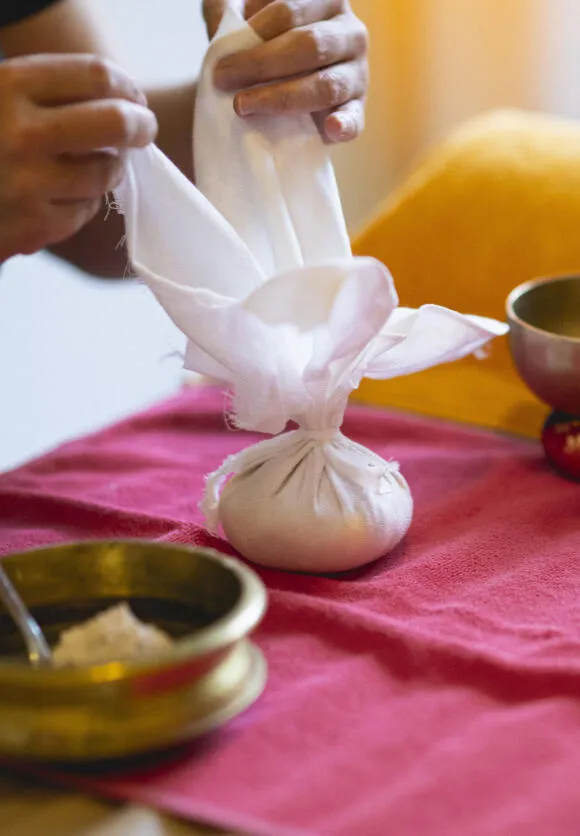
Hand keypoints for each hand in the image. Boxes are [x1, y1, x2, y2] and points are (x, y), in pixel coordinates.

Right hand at [0, 53, 156, 260]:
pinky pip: (85, 211)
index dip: (126, 86)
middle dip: (140, 126)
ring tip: (99, 164)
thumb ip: (44, 93)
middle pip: (115, 122)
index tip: (134, 97)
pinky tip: (65, 194)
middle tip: (145, 129)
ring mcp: (28, 183)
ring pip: (105, 173)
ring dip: (110, 169)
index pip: (95, 76)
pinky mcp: (35, 226)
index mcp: (8, 86)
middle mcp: (19, 133)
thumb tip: (120, 99)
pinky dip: (83, 203)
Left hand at [203, 0, 367, 142]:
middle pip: (309, 46)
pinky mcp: (357, 108)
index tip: (221, 60)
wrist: (275, 79)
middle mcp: (350, 31)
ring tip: (243, 105)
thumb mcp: (240, 13)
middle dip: (261, 65)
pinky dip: (345, 125)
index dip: (254, 34)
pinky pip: (354, 119)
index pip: (290, 11)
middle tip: (223, 81)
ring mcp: (358, 72)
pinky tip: (331, 128)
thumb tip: (226, 26)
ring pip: (326, 84)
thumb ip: (228, 8)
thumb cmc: (259, 40)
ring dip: (281, 98)